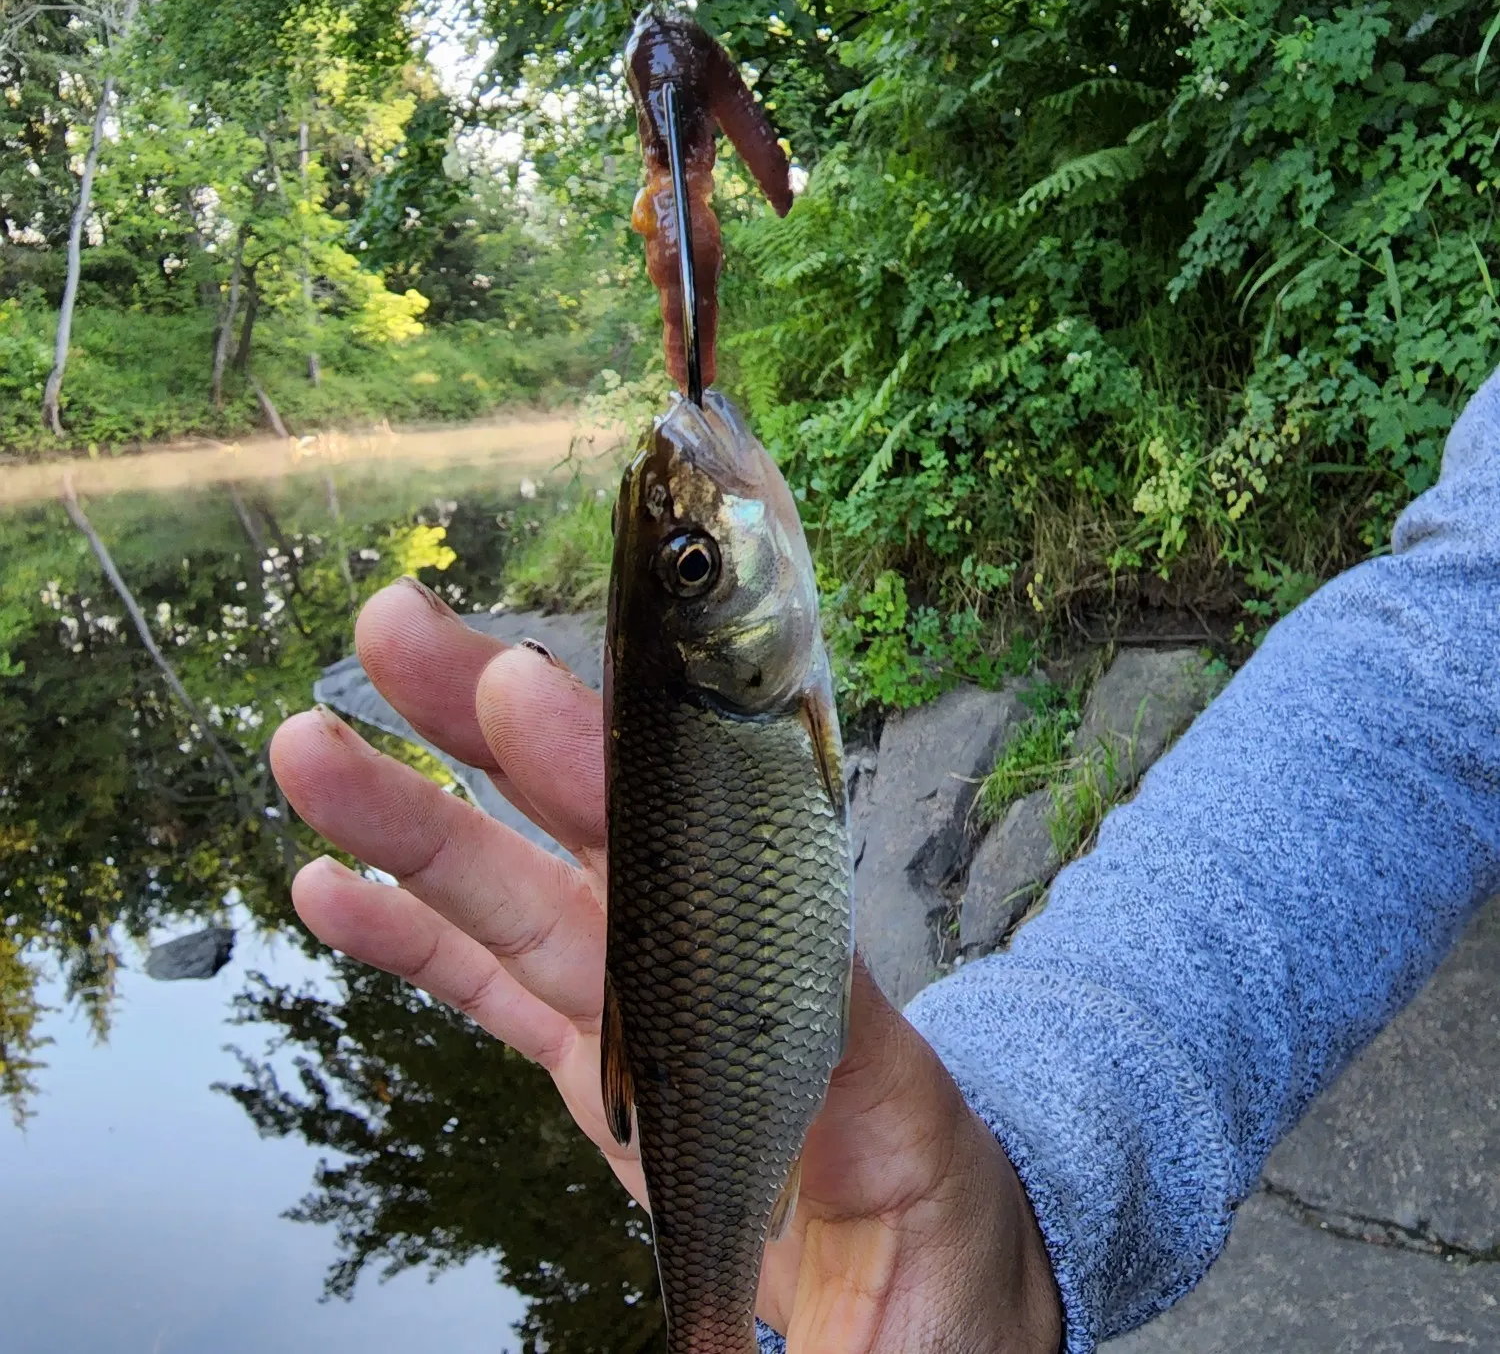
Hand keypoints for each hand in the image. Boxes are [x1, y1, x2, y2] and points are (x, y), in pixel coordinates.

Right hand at [270, 578, 1062, 1353]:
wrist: (951, 1293)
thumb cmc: (955, 1265)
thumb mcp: (922, 1212)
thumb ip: (852, 1168)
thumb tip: (727, 1266)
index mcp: (817, 1012)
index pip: (708, 872)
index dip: (604, 781)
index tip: (518, 694)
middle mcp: (726, 987)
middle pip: (600, 842)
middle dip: (493, 735)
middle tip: (398, 633)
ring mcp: (656, 1023)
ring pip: (523, 904)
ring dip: (419, 822)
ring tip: (314, 748)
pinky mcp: (607, 1069)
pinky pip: (502, 992)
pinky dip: (418, 939)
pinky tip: (337, 888)